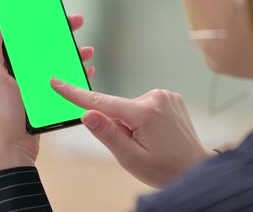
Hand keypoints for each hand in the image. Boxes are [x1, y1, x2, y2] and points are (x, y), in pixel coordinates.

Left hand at [0, 13, 94, 176]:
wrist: (12, 148)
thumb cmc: (0, 114)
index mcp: (7, 62)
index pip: (25, 34)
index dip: (39, 20)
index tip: (53, 9)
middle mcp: (21, 71)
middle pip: (45, 44)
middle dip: (62, 32)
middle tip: (78, 22)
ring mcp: (35, 84)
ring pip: (58, 61)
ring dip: (73, 53)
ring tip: (87, 51)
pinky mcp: (47, 97)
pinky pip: (64, 81)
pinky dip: (76, 74)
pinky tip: (87, 71)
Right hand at [50, 79, 210, 187]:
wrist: (195, 170)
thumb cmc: (164, 169)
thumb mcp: (130, 158)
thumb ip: (107, 134)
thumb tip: (87, 113)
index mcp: (144, 112)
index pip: (101, 101)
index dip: (76, 94)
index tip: (57, 82)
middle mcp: (155, 97)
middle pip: (118, 107)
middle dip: (118, 126)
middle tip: (136, 147)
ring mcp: (165, 95)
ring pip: (131, 107)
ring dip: (131, 123)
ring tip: (150, 143)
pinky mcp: (170, 97)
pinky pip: (144, 106)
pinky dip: (142, 118)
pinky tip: (156, 134)